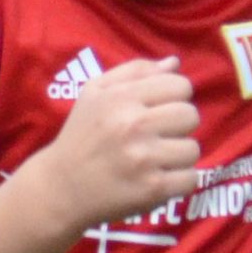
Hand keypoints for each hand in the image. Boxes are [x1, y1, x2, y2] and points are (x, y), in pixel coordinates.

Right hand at [34, 56, 202, 230]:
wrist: (59, 189)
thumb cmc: (80, 137)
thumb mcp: (94, 92)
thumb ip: (135, 72)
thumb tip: (174, 63)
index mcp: (121, 97)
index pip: (180, 86)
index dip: (173, 98)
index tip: (156, 112)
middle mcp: (134, 125)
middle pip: (190, 116)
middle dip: (178, 127)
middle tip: (157, 138)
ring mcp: (144, 158)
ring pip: (192, 149)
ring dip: (178, 156)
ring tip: (156, 161)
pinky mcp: (151, 189)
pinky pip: (190, 179)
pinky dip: (178, 182)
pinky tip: (159, 180)